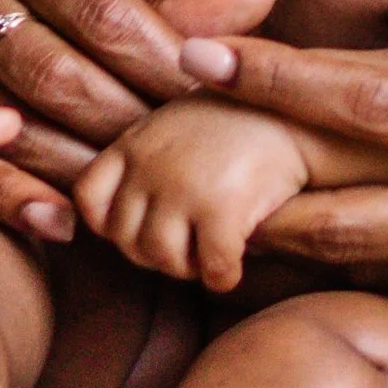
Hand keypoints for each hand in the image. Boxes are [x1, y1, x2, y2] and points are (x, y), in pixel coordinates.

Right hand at [0, 0, 283, 241]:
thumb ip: (182, 1)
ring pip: (15, 122)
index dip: (164, 63)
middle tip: (184, 160)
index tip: (213, 100)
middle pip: (60, 74)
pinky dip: (17, 196)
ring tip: (141, 197)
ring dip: (84, 165)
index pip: (106, 15)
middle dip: (129, 121)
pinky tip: (66, 223)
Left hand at [73, 99, 310, 292]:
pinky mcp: (220, 208)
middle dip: (156, 254)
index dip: (113, 225)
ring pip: (162, 260)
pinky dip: (221, 277)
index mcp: (134, 142)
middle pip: (126, 240)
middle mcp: (149, 165)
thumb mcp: (176, 127)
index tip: (148, 227)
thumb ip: (147, 160)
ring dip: (187, 269)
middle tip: (189, 248)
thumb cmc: (241, 122)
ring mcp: (181, 187)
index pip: (89, 199)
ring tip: (209, 255)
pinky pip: (209, 268)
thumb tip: (126, 226)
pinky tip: (235, 267)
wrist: (298, 110)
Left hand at [189, 0, 387, 342]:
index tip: (203, 56)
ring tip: (191, 200)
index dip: (281, 83)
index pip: (379, 108)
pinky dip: (340, 272)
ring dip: (275, 239)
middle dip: (243, 175)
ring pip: (363, 267)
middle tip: (157, 142)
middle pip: (342, 208)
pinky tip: (279, 244)